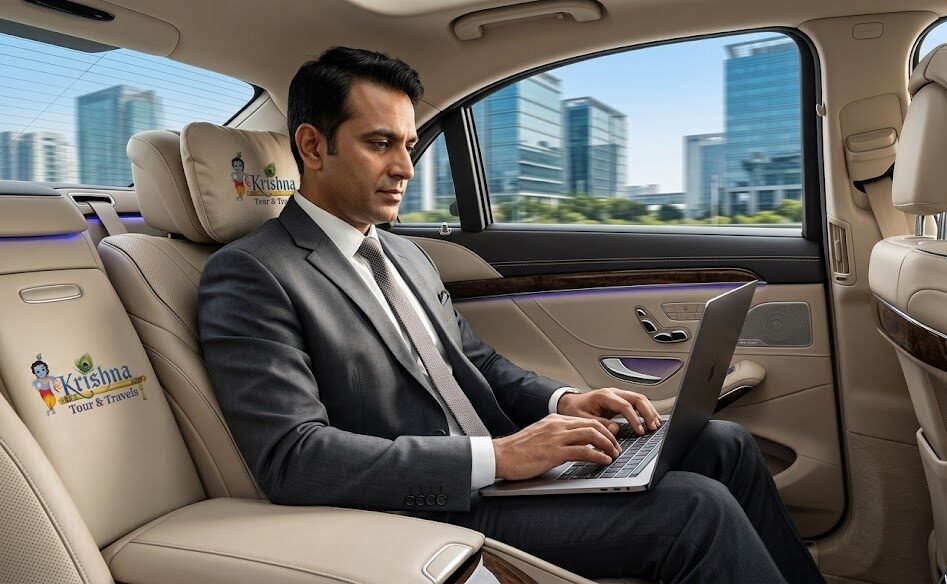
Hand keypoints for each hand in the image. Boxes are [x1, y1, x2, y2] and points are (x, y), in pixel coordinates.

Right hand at [493, 414, 620, 480]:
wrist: (500, 456)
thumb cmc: (517, 450)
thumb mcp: (540, 437)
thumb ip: (556, 437)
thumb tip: (574, 445)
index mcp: (554, 420)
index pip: (586, 420)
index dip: (603, 429)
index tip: (611, 439)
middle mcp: (557, 425)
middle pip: (593, 424)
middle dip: (609, 436)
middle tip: (617, 448)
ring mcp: (556, 437)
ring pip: (592, 434)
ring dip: (607, 445)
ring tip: (614, 455)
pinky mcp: (555, 452)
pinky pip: (583, 451)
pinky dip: (597, 455)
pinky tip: (603, 461)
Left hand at [557, 387, 660, 435]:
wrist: (570, 403)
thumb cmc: (574, 410)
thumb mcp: (581, 419)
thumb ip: (598, 424)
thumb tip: (615, 429)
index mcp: (603, 396)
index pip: (625, 405)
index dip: (634, 419)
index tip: (640, 431)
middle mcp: (613, 392)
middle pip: (636, 398)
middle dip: (647, 412)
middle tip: (653, 427)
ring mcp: (617, 395)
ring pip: (639, 398)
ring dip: (649, 411)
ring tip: (655, 424)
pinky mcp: (620, 400)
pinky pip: (636, 402)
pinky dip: (645, 410)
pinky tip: (650, 420)